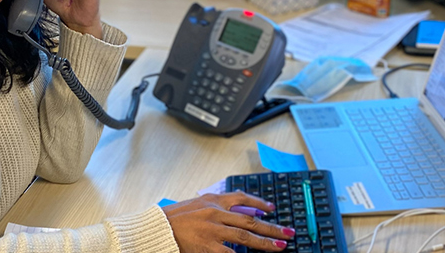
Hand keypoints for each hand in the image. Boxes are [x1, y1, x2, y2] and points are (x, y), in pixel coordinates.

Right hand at [161, 191, 295, 252]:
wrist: (156, 229)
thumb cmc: (173, 218)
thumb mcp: (196, 204)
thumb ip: (216, 206)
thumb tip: (238, 209)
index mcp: (213, 200)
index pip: (242, 198)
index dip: (259, 203)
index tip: (272, 208)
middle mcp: (216, 213)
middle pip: (250, 219)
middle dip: (271, 227)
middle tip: (288, 232)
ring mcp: (213, 230)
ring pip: (246, 236)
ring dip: (265, 242)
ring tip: (280, 246)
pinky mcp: (208, 247)